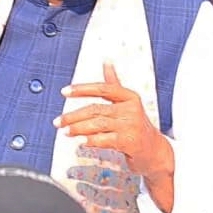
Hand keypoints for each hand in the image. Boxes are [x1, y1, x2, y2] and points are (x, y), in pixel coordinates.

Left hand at [54, 62, 173, 179]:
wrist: (154, 150)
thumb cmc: (136, 125)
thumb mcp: (128, 103)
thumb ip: (114, 84)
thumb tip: (106, 62)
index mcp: (129, 97)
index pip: (103, 89)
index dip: (82, 89)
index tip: (65, 91)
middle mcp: (131, 110)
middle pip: (97, 109)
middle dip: (74, 115)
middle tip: (58, 121)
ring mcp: (131, 126)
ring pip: (99, 124)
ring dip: (79, 128)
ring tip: (65, 131)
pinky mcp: (130, 142)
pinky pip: (106, 140)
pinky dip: (92, 140)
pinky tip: (81, 141)